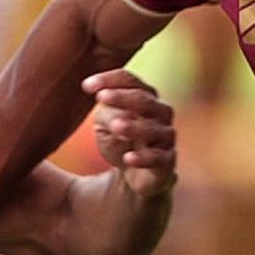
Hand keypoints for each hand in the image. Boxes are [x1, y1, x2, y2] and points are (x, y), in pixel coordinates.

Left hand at [85, 69, 174, 200]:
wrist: (137, 175)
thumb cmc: (120, 141)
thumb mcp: (105, 126)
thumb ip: (105, 115)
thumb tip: (107, 108)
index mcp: (144, 97)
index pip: (130, 81)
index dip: (110, 80)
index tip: (87, 85)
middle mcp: (160, 112)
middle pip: (144, 100)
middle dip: (123, 98)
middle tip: (102, 97)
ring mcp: (166, 136)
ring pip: (153, 128)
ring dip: (134, 126)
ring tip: (116, 126)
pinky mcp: (167, 160)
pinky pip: (157, 158)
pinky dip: (143, 158)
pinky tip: (128, 158)